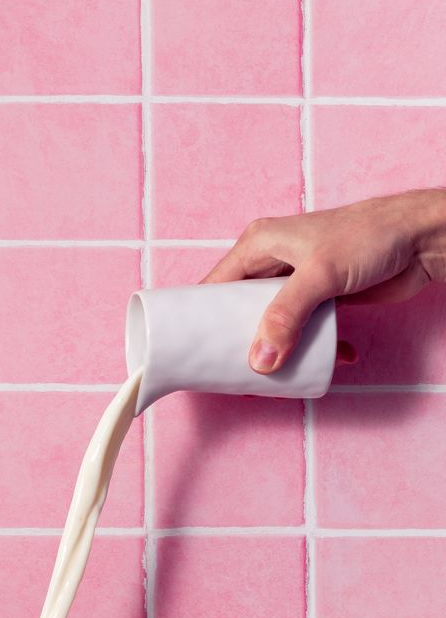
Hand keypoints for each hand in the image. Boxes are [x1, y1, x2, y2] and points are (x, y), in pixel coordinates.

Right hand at [202, 189, 445, 373]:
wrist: (421, 238)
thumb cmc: (369, 238)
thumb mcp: (320, 274)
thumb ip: (287, 316)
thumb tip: (260, 362)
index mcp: (258, 245)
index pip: (216, 287)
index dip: (202, 321)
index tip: (197, 355)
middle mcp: (272, 262)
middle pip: (240, 311)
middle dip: (241, 345)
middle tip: (236, 377)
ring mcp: (296, 282)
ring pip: (272, 325)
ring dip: (279, 352)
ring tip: (277, 380)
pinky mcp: (320, 297)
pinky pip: (303, 330)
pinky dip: (313, 349)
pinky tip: (329, 361)